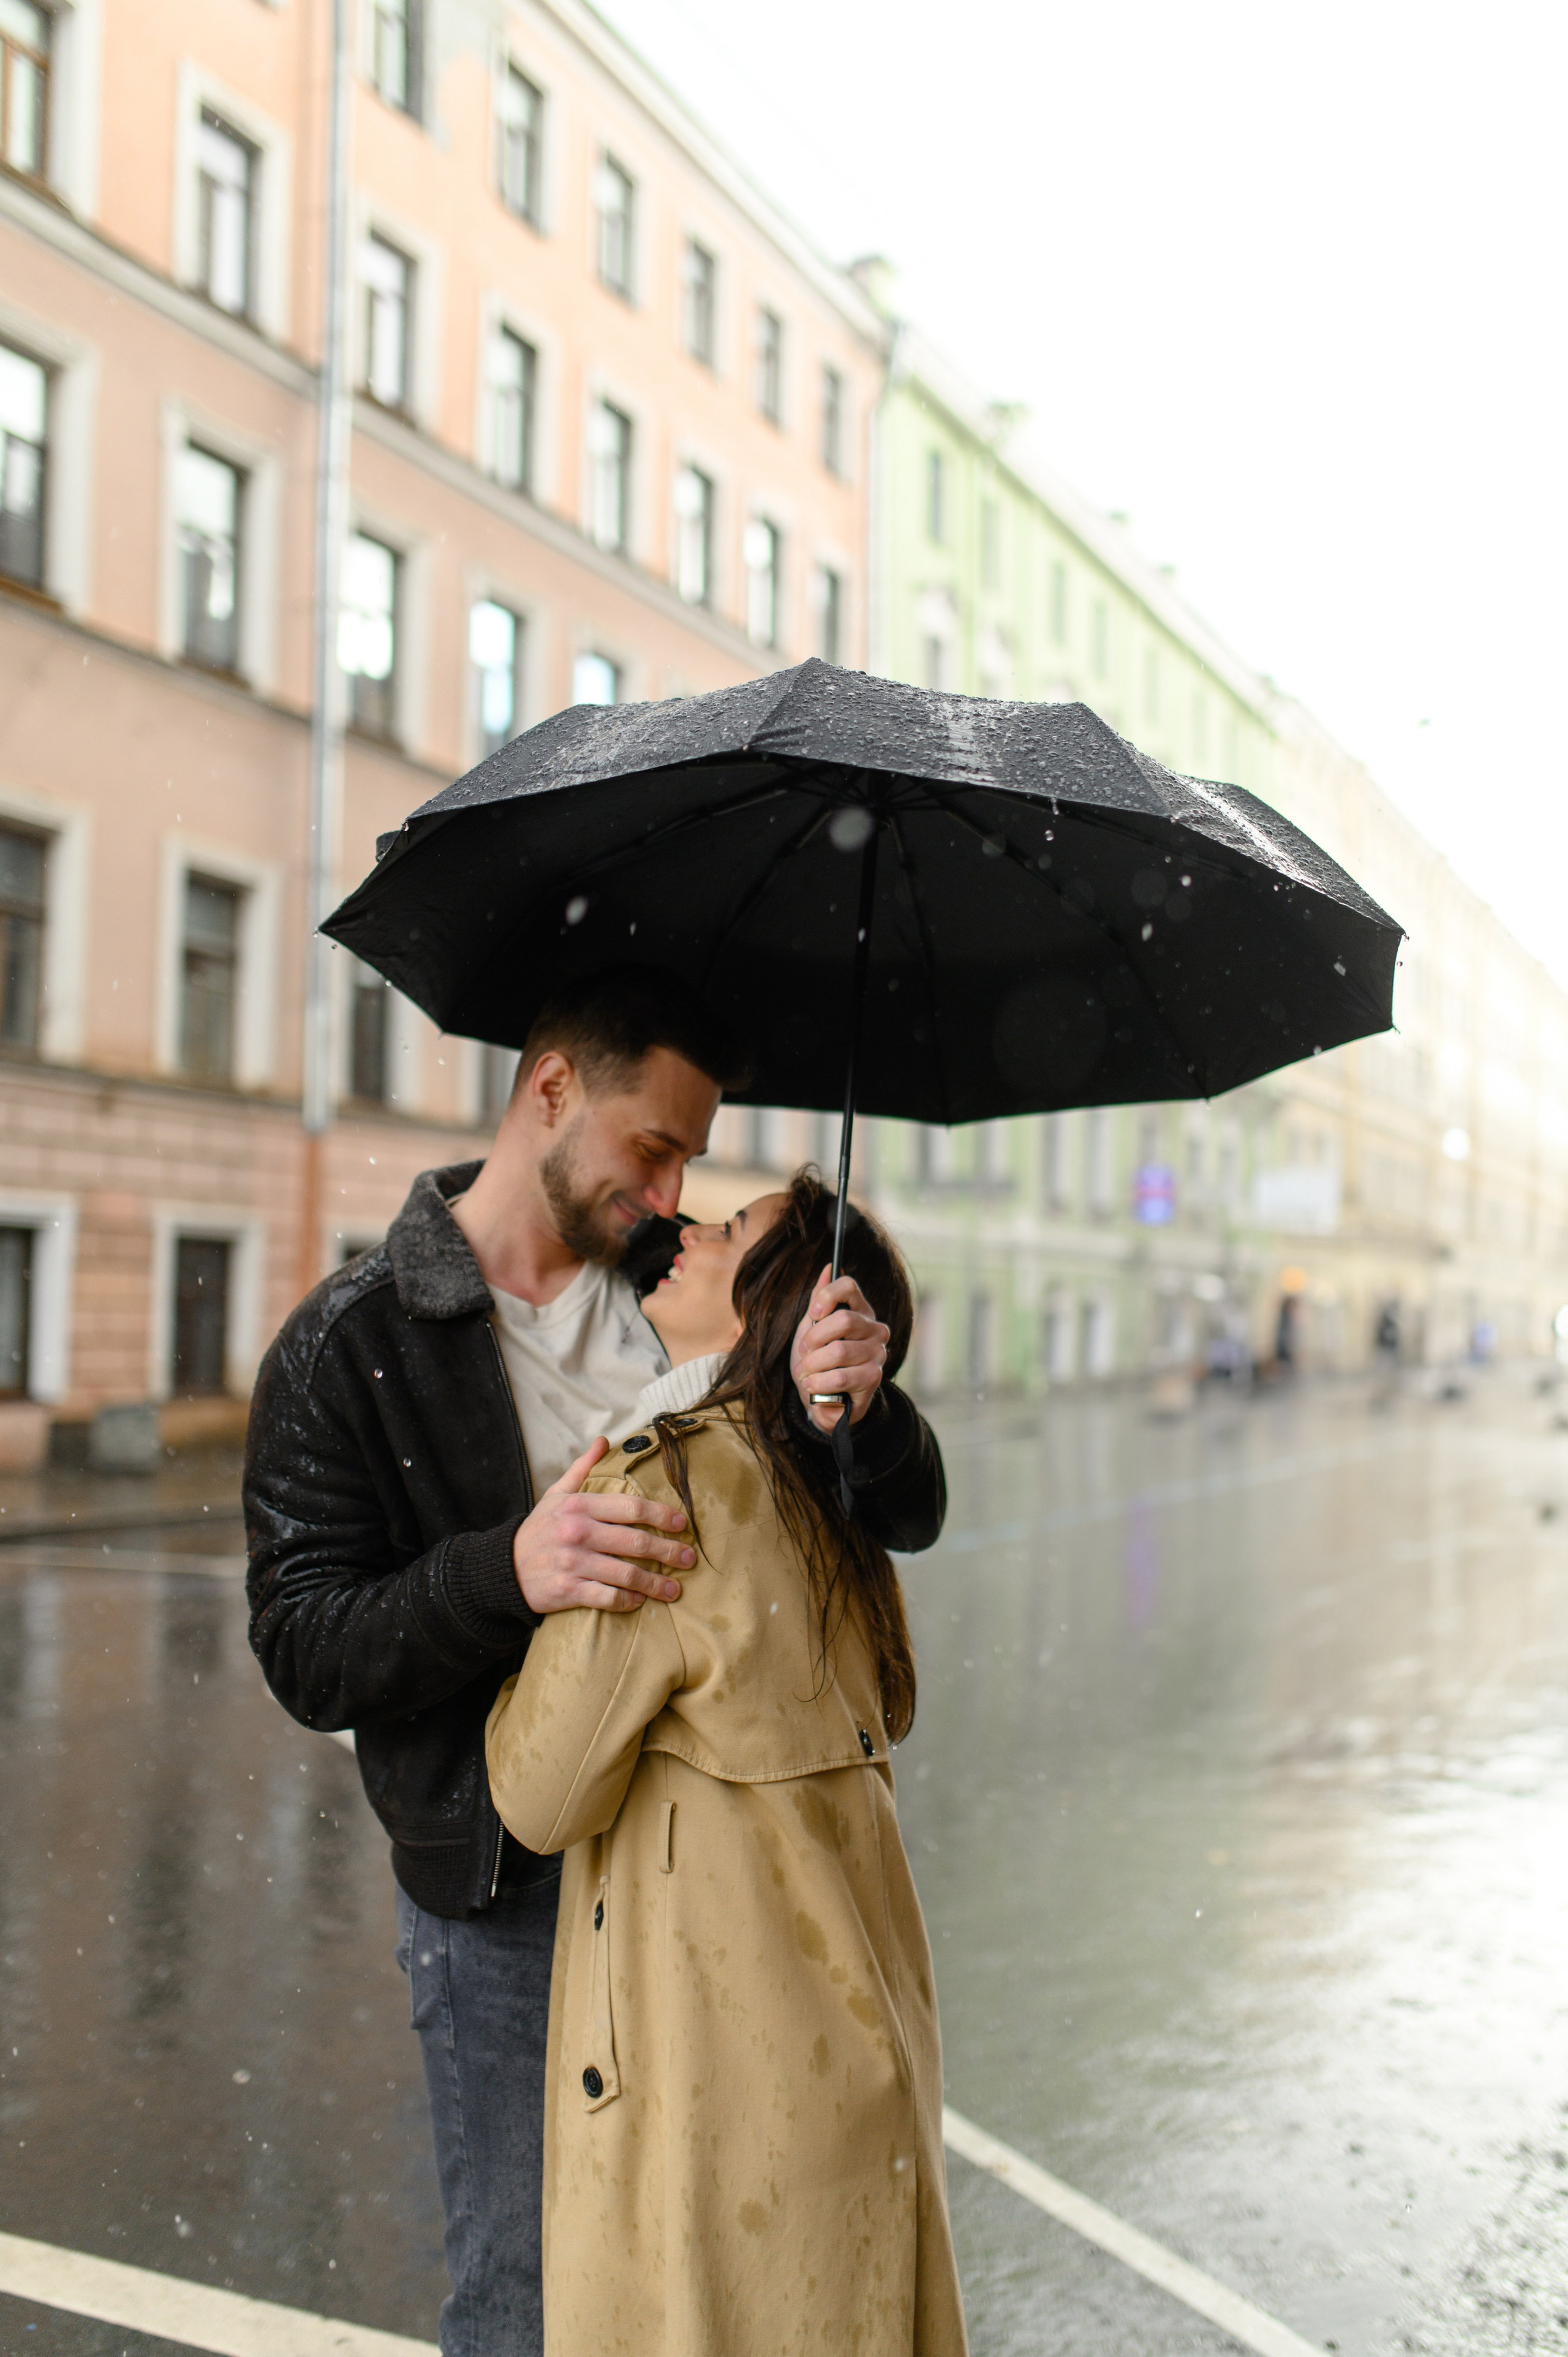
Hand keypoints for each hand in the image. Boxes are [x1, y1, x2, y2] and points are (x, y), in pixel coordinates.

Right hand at [512, 1438, 694, 1615]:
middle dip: (669, 1552)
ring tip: (675, 1590)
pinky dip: (627, 1601)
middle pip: (636, 1542)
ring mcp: (574, 1563)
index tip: (682, 1524)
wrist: (502, 1568)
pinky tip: (639, 1602)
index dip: (662, 1516)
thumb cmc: (538, 1530)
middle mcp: (579, 1533)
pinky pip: (607, 1598)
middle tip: (689, 1560)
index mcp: (580, 1506)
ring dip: (656, 1584)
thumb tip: (603, 1441)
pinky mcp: (569, 1590)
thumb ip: (582, 1468)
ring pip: (626, 1574)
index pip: (632, 1508)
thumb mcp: (555, 1494)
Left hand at [791, 1267, 889, 1433]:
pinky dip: (818, 1382)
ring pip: (838, 1351)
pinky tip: (813, 1385)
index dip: (827, 1295)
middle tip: (804, 1351)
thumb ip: (819, 1300)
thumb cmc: (819, 1361)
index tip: (814, 1312)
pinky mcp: (874, 1378)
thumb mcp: (812, 1329)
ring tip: (806, 1373)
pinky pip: (841, 1376)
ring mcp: (878, 1354)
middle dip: (814, 1338)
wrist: (823, 1400)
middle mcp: (875, 1329)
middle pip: (843, 1320)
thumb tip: (828, 1267)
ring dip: (812, 1365)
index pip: (849, 1286)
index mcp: (860, 1311)